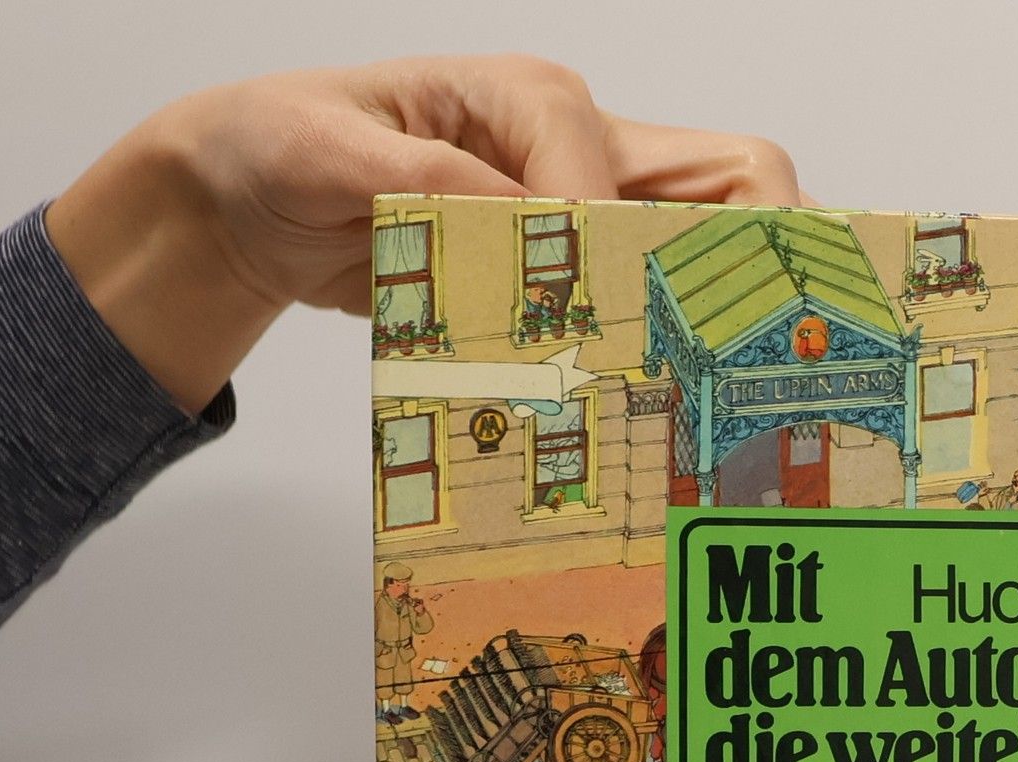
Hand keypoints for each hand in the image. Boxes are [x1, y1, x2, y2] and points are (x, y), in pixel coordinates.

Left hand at [46, 56, 803, 411]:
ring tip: (738, 386)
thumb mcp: (323, 151)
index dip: (605, 249)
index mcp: (528, 101)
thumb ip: (420, 177)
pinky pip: (658, 300)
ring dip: (732, 311)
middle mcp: (583, 148)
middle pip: (731, 180)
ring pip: (713, 244)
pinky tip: (681, 404)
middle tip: (754, 341)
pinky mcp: (579, 272)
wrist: (256, 201)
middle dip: (761, 255)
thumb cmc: (284, 146)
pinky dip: (683, 348)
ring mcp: (591, 211)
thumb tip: (513, 218)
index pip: (610, 172)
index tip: (583, 322)